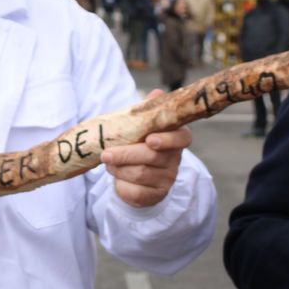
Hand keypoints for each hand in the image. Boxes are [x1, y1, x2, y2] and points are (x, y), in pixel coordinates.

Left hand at [100, 89, 191, 207]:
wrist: (134, 175)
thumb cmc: (138, 144)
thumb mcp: (141, 127)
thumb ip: (147, 111)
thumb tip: (157, 93)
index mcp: (175, 138)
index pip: (182, 138)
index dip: (168, 139)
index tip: (150, 139)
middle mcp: (175, 159)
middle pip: (153, 157)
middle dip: (126, 155)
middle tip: (106, 154)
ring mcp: (167, 179)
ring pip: (141, 174)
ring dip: (119, 169)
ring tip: (107, 162)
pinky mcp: (155, 195)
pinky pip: (137, 192)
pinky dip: (121, 185)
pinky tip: (116, 177)